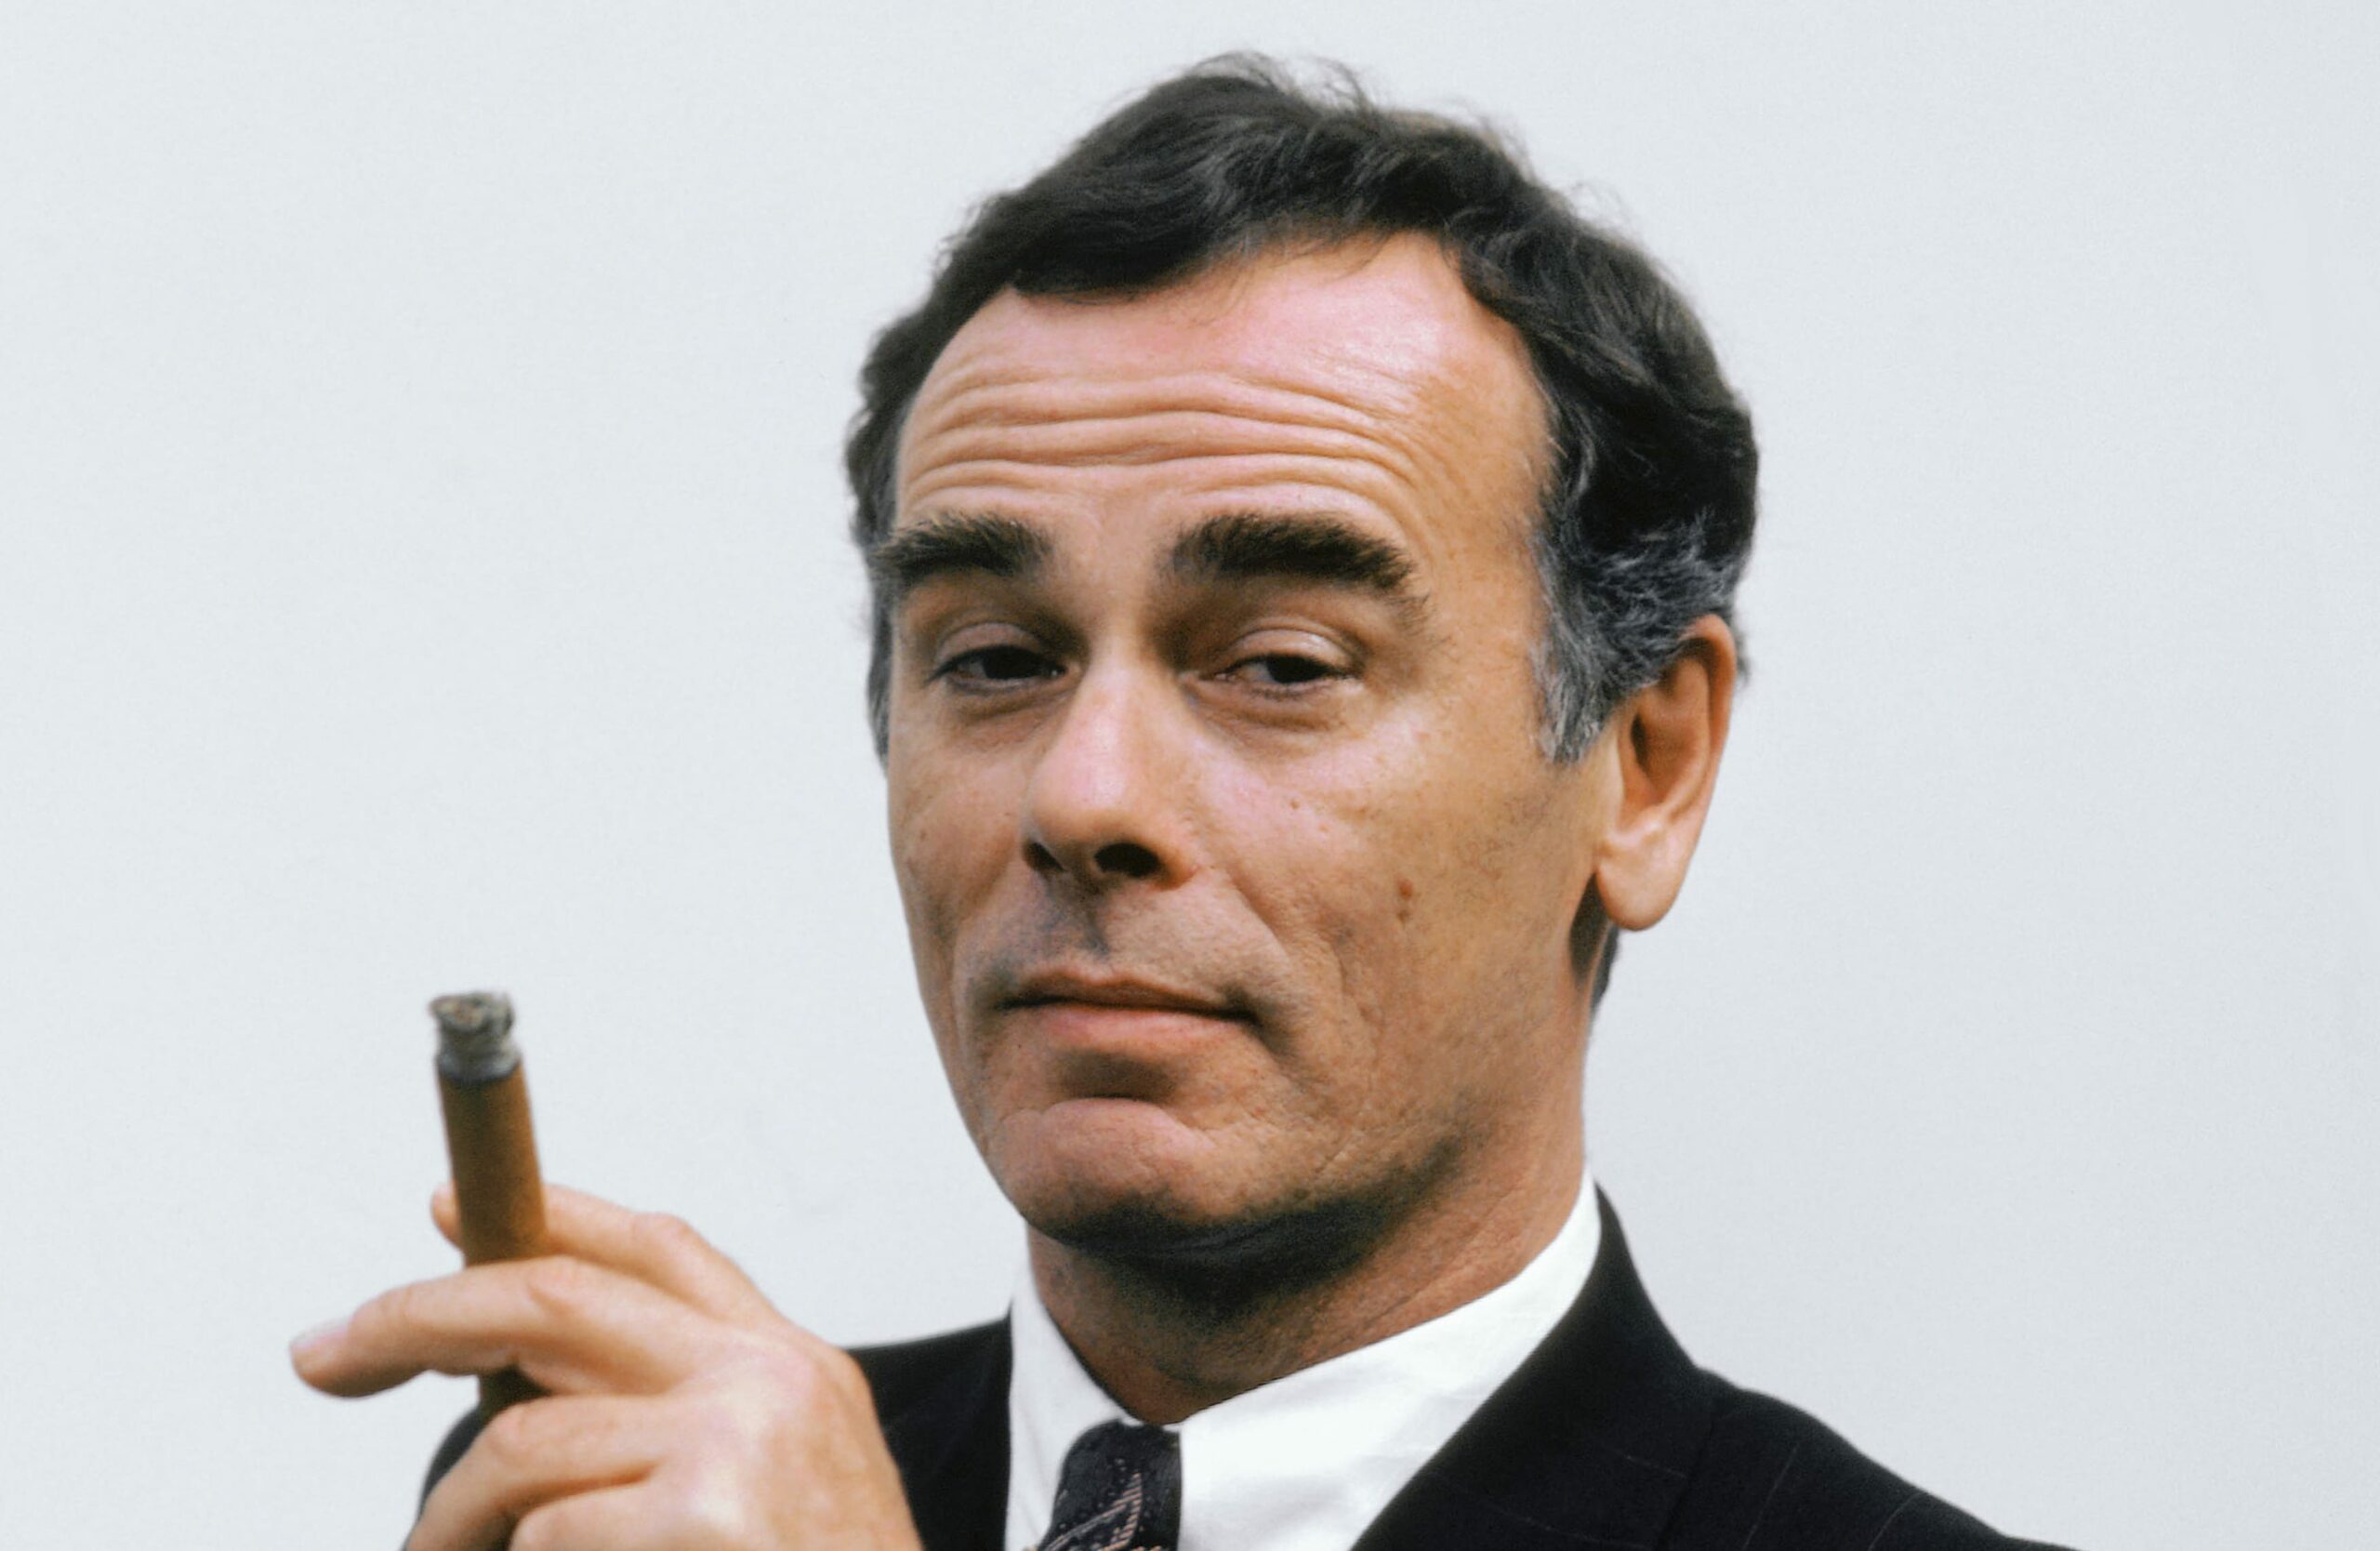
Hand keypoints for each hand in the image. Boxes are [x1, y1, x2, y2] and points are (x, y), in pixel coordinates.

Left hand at [291, 1184, 923, 1550]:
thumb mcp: (785, 1488)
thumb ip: (688, 1421)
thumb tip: (522, 1394)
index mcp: (795, 1368)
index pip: (661, 1248)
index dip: (549, 1216)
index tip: (448, 1211)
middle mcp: (770, 1382)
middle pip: (555, 1299)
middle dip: (418, 1317)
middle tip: (326, 1353)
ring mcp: (738, 1444)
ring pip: (521, 1439)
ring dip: (451, 1516)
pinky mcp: (702, 1518)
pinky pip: (544, 1533)